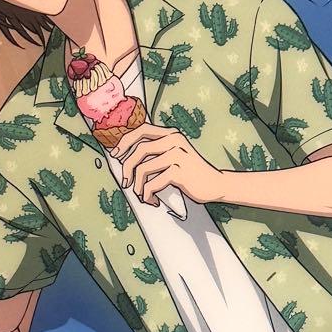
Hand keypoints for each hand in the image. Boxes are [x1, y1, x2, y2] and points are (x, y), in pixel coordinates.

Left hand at [110, 123, 224, 205]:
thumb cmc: (190, 172)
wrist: (216, 184)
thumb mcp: (174, 155)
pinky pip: (153, 183)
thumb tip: (124, 157)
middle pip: (139, 149)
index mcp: (171, 134)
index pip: (141, 129)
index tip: (116, 156)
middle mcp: (174, 140)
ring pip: (143, 169)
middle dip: (127, 167)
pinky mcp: (180, 172)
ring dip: (138, 186)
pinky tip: (153, 201)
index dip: (125, 141)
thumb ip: (156, 150)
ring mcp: (178, 155)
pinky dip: (148, 195)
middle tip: (126, 182)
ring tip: (143, 195)